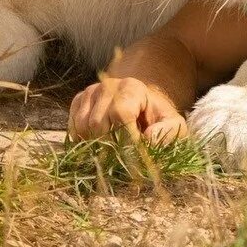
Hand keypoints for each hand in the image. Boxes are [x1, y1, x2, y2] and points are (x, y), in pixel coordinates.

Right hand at [68, 76, 187, 143]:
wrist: (143, 108)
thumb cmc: (158, 120)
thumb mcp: (174, 125)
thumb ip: (169, 132)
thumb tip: (147, 138)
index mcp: (132, 87)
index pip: (121, 113)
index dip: (126, 138)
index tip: (135, 155)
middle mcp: (108, 85)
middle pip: (98, 123)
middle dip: (110, 146)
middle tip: (121, 160)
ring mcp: (90, 92)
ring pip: (83, 127)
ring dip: (95, 147)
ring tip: (112, 153)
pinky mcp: (79, 102)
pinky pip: (73, 127)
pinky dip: (83, 142)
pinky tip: (98, 147)